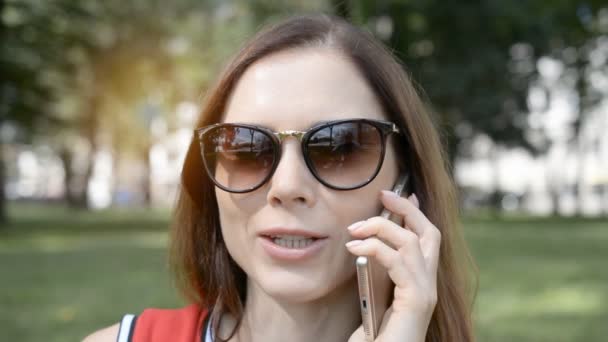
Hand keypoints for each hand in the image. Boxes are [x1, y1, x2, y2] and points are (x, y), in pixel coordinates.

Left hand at [345, 191, 440, 341]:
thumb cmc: (374, 337)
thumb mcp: (374, 297)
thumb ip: (376, 274)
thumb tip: (365, 246)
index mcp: (419, 283)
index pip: (427, 240)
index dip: (414, 214)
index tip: (398, 194)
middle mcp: (428, 286)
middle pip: (430, 233)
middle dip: (407, 208)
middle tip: (384, 194)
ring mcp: (426, 293)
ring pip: (412, 241)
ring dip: (381, 227)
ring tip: (354, 229)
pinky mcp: (417, 300)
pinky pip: (397, 261)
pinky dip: (374, 247)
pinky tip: (354, 248)